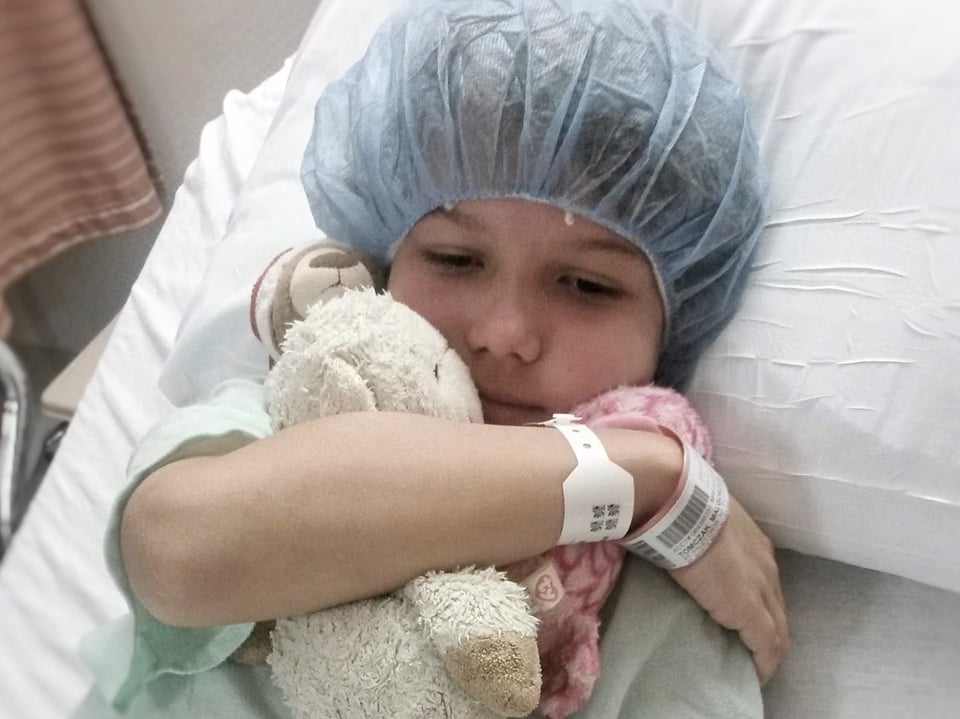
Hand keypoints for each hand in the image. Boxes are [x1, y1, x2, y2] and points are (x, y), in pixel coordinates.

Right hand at [668, 496, 788, 683]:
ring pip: (778, 628)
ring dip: (768, 648)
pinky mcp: (750, 613)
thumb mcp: (701, 519)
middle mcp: (766, 567)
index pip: (764, 580)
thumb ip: (702, 533)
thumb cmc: (681, 507)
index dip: (758, 600)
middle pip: (777, 606)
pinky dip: (763, 663)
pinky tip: (756, 675)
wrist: (681, 509)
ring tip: (753, 663)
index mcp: (753, 544)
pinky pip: (767, 646)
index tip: (744, 615)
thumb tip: (680, 536)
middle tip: (750, 645)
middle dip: (768, 627)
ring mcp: (762, 590)